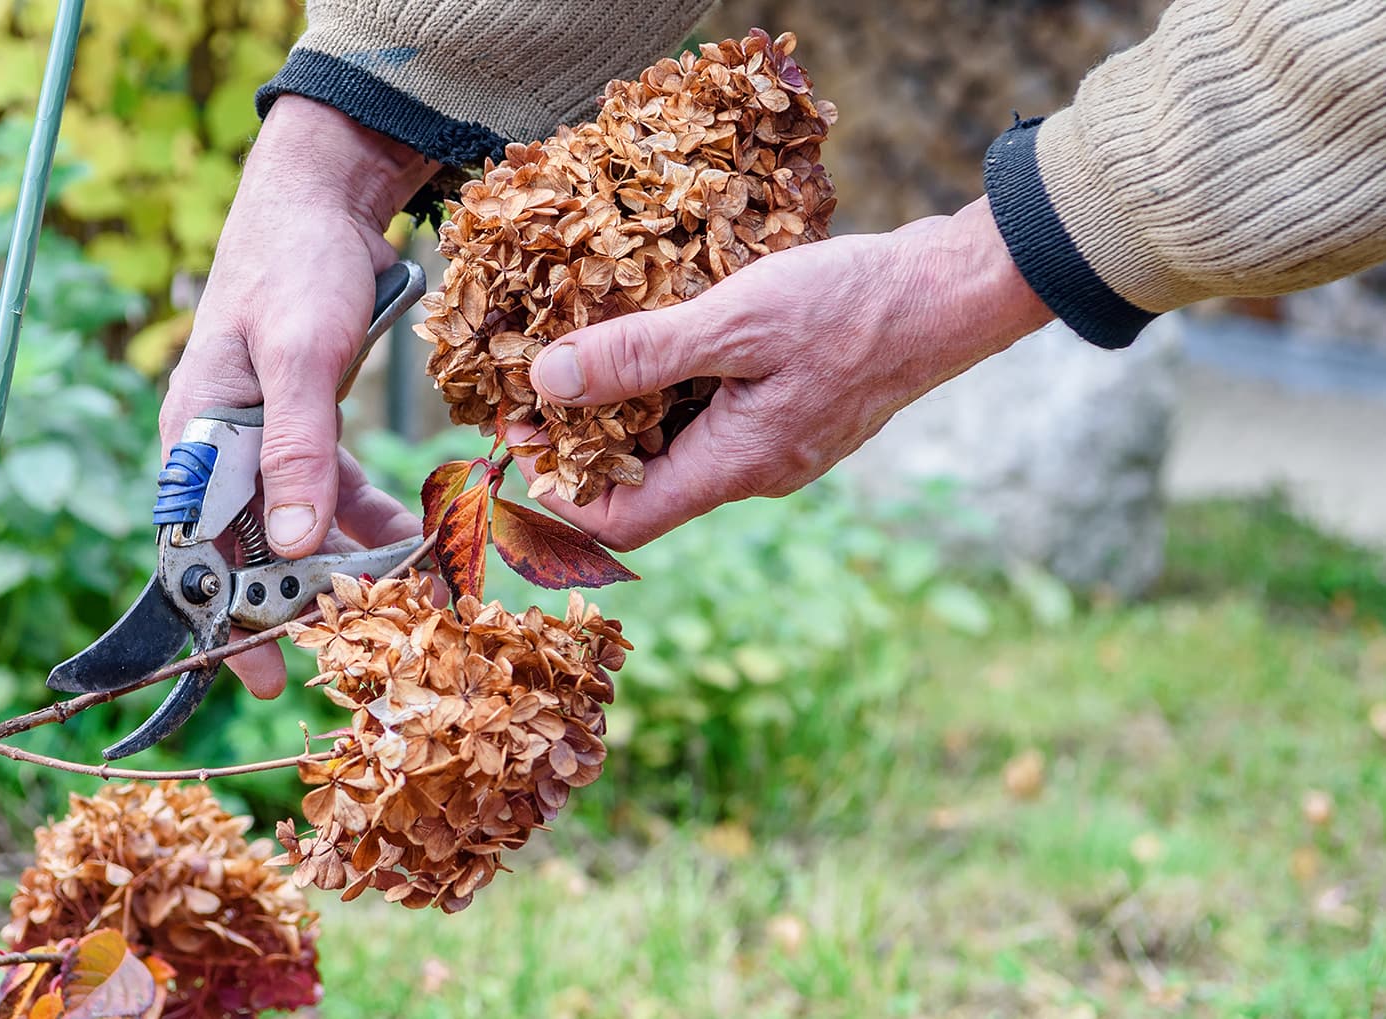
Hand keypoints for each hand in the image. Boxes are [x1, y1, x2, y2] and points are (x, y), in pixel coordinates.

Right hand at [161, 96, 437, 695]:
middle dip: (298, 603)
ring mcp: (264, 443)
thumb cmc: (292, 267)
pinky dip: (368, 519)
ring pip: (298, 530)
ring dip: (343, 566)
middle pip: (252, 553)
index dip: (228, 619)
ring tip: (397, 601)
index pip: (199, 552)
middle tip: (355, 647)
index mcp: (195, 441)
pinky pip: (332, 494)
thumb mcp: (296, 355)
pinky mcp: (307, 428)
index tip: (265, 676)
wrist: (322, 202)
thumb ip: (297, 448)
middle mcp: (222, 453)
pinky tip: (411, 539)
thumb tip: (291, 545)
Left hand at [519, 197, 1054, 549]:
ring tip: (583, 345)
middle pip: (643, 485)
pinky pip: (712, 417)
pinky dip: (671, 385)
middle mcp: (754, 472)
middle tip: (534, 380)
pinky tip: (654, 333)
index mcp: (736, 467)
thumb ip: (640, 355)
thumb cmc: (854, 304)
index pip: (622, 522)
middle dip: (581, 441)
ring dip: (625, 405)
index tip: (513, 436)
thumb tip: (548, 383)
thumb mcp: (736, 319)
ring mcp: (777, 446)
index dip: (557, 492)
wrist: (957, 289)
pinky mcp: (792, 414)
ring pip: (677, 445)